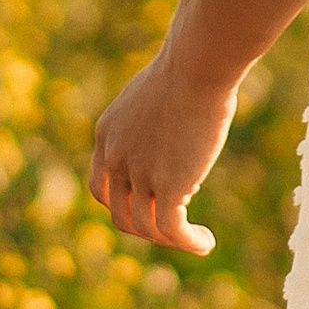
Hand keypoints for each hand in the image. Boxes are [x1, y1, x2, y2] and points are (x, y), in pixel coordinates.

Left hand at [89, 46, 233, 253]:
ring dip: (171, 240)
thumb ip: (152, 124)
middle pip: (119, 214)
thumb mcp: (155, 97)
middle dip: (146, 229)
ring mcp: (138, 173)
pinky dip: (187, 242)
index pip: (103, 188)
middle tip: (175, 229)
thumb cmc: (188, 69)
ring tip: (196, 240)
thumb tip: (173, 140)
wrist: (197, 66)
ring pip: (146, 227)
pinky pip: (172, 229)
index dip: (124, 205)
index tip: (152, 205)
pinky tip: (204, 243)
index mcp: (106, 135)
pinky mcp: (166, 184)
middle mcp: (114, 157)